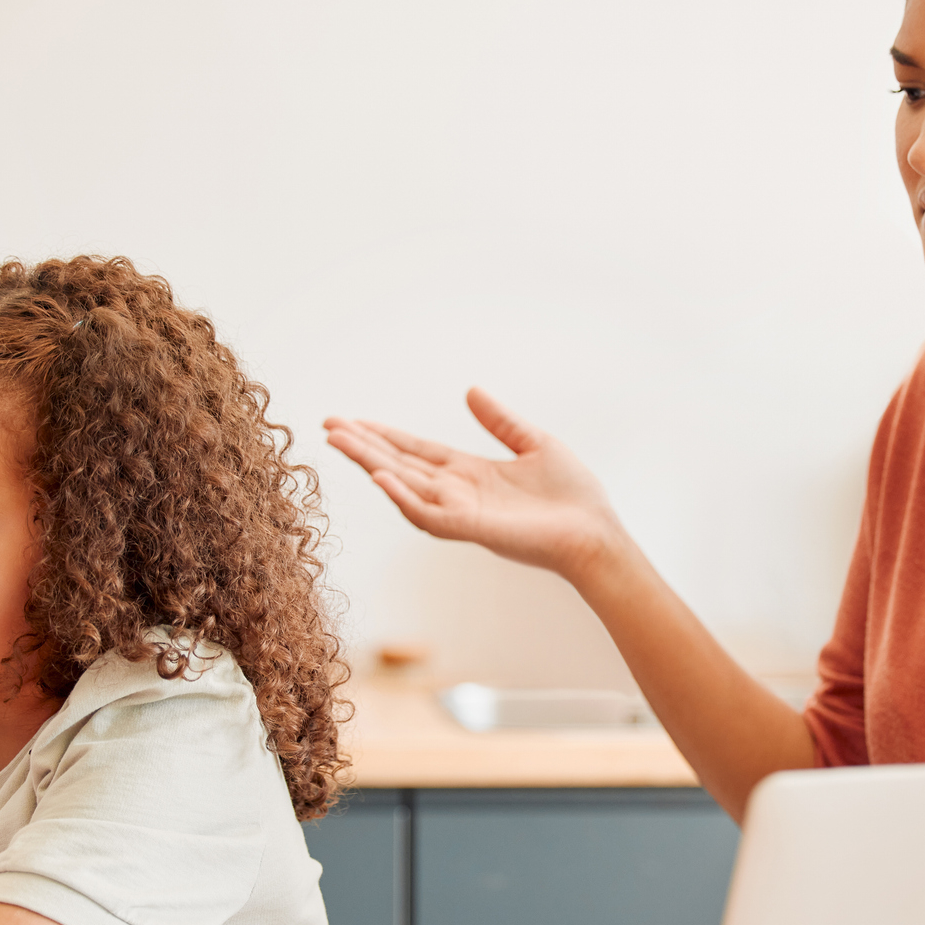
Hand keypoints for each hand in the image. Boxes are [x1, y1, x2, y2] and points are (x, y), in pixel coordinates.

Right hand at [323, 388, 623, 581]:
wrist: (596, 534)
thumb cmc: (573, 497)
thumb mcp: (535, 443)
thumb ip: (501, 421)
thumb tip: (471, 391)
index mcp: (470, 473)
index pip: (415, 451)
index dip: (383, 435)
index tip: (351, 420)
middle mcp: (458, 493)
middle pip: (399, 465)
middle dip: (363, 446)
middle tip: (328, 425)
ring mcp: (462, 512)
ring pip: (404, 487)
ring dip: (372, 464)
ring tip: (342, 441)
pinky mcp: (474, 529)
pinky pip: (429, 516)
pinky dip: (404, 498)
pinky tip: (382, 477)